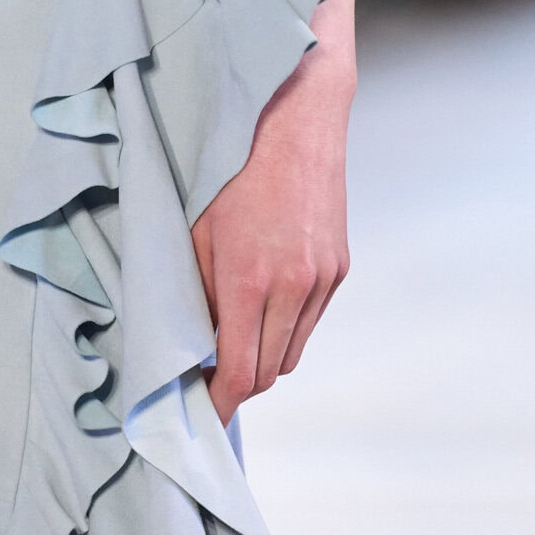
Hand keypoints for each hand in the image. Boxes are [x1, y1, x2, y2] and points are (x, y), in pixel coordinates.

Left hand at [191, 41, 353, 429]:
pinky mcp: (339, 268)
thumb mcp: (196, 235)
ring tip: (235, 342)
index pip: (241, 374)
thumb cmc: (230, 171)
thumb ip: (198, 299)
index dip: (220, 405)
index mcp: (252, 280)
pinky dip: (285, 329)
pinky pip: (308, 323)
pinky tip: (264, 307)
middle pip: (268, 373)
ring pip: (291, 353)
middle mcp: (295, 285)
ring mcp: (323, 278)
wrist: (294, 117)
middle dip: (239, 386)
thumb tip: (195, 352)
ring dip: (263, 359)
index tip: (203, 417)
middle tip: (209, 383)